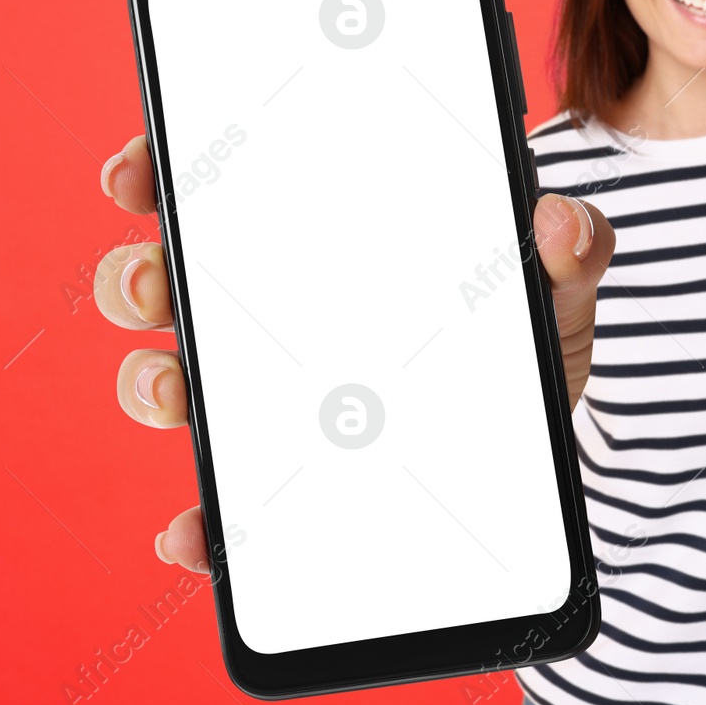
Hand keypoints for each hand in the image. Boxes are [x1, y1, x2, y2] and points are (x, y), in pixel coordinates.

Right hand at [94, 134, 614, 573]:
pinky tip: (198, 530)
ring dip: (149, 385)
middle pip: (167, 284)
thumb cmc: (523, 343)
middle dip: (135, 278)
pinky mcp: (280, 487)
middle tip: (152, 284)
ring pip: (170, 383)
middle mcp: (272, 316)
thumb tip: (561, 222)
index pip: (218, 192)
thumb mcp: (553, 290)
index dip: (158, 173)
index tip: (136, 174)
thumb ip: (570, 249)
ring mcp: (266, 403)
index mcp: (317, 245)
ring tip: (175, 393)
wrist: (535, 452)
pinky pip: (218, 504)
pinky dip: (196, 522)